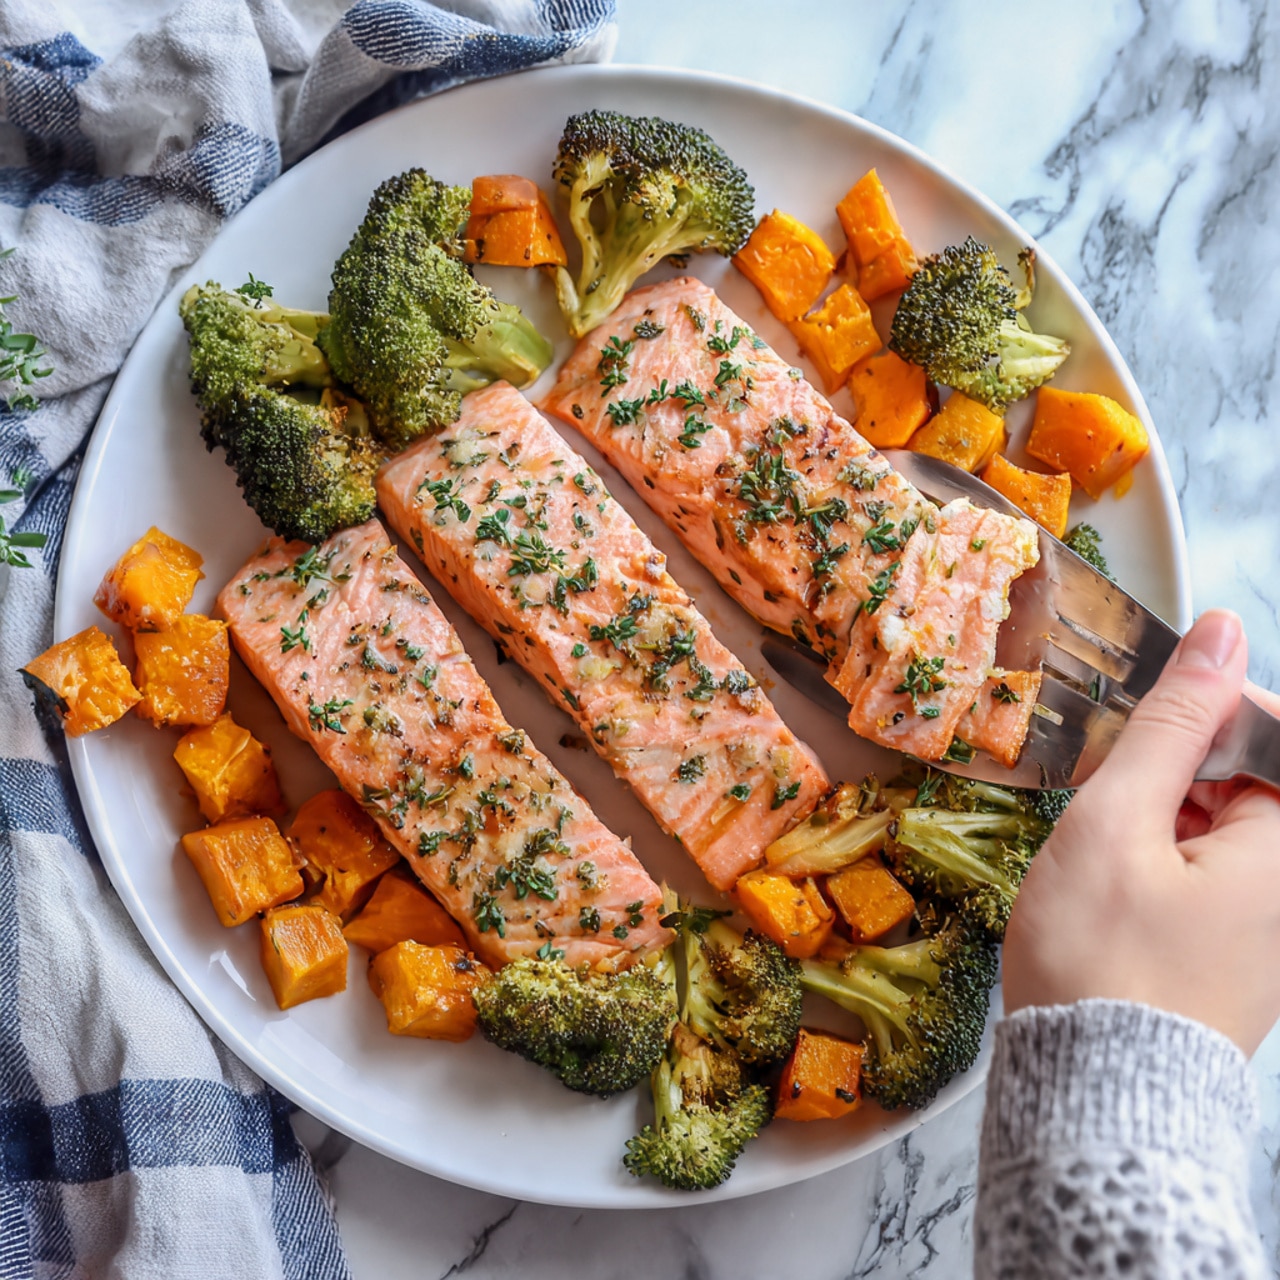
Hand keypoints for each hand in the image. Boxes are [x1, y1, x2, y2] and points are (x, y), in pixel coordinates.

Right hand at [1002, 609, 1279, 1054]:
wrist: (1095, 1093)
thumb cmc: (1101, 961)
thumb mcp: (1118, 823)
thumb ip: (1172, 723)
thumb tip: (1220, 632)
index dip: (1213, 706)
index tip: (1147, 720)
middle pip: (1260, 773)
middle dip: (1187, 758)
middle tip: (1115, 783)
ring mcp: (1278, 920)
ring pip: (1237, 817)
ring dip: (1174, 804)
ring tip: (1108, 837)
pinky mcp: (1250, 946)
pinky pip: (1225, 864)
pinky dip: (1173, 848)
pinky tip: (1121, 871)